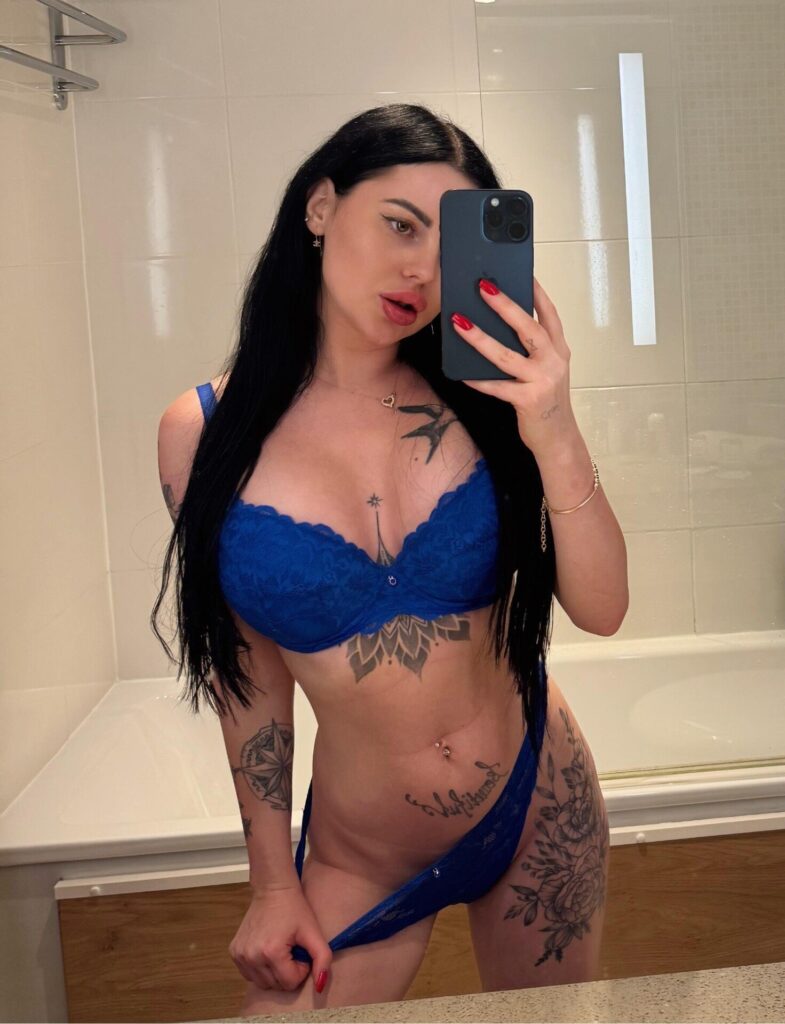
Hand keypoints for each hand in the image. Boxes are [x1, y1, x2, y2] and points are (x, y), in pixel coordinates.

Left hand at [450, 276, 579, 456]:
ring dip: (480, 338)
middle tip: (483, 286)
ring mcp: (542, 380)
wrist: (559, 438)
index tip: (523, 272)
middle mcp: (554, 361)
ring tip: (460, 322)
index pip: (549, 314)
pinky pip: (497, 386)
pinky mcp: (528, 400)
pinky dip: (478, 379)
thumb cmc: (546, 401)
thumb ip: (530, 351)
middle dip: (504, 305)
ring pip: (506, 355)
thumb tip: (497, 328)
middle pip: (528, 326)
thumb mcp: (545, 370)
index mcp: (559, 350)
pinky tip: (460, 372)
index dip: (537, 292)